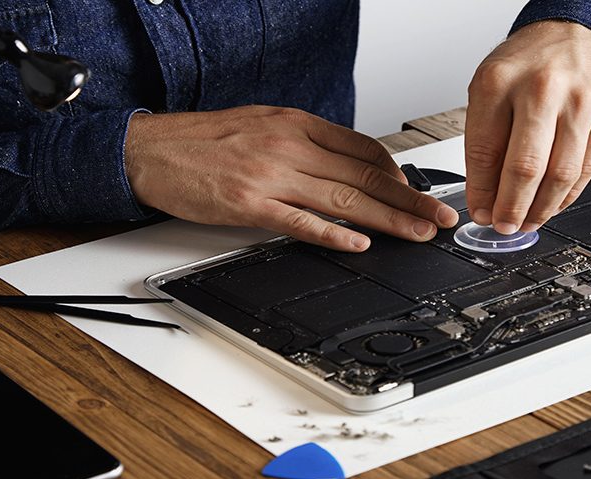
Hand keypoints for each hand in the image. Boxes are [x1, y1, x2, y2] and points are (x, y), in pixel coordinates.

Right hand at [124, 106, 458, 250]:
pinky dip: (333, 233)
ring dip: (388, 220)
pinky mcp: (248, 204)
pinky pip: (300, 221)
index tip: (415, 192)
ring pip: (344, 198)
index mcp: (296, 124)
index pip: (363, 148)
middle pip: (364, 176)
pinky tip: (359, 243)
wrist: (151, 149)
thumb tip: (344, 167)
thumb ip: (304, 144)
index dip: (397, 173)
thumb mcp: (262, 125)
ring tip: (417, 235)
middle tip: (439, 218)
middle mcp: (290, 146)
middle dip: (409, 200)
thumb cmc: (203, 141)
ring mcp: (270, 175)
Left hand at [464, 20, 590, 233]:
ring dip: (540, 210)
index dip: (481, 192)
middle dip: (510, 208)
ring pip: (560, 176)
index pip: (484, 153)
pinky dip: (566, 196)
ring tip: (526, 222)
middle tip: (503, 225)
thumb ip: (485, 140)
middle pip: (525, 168)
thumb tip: (485, 197)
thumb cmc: (528, 62)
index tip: (479, 211)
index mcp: (499, 83)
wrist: (577, 30)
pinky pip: (586, 171)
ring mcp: (580, 103)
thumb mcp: (489, 88)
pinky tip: (551, 205)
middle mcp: (542, 91)